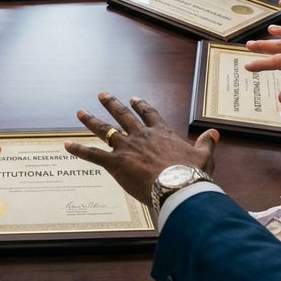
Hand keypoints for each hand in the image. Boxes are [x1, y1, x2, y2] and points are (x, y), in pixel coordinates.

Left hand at [64, 92, 217, 208]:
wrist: (177, 186)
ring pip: (104, 130)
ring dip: (91, 120)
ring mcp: (125, 147)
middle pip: (122, 115)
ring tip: (80, 112)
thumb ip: (207, 144)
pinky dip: (78, 149)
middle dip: (111, 104)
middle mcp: (140, 135)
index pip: (148, 113)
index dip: (140, 105)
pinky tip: (66, 145)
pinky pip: (92, 154)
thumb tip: (215, 134)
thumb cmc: (191, 174)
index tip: (134, 98)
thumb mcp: (204, 156)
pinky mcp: (114, 162)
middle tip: (102, 95)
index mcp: (160, 133)